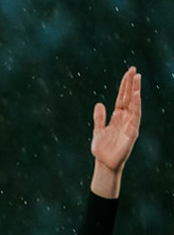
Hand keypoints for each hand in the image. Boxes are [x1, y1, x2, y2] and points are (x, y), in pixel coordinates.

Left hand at [90, 67, 141, 195]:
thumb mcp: (98, 131)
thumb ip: (99, 118)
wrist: (105, 164)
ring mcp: (130, 124)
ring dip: (135, 91)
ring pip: (134, 104)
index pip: (122, 98)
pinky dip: (136, 105)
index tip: (128, 73)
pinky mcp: (133, 131)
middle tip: (134, 70)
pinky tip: (136, 96)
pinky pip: (135, 116)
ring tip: (137, 79)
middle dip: (131, 84)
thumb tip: (99, 104)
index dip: (125, 86)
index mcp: (117, 117)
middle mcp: (125, 118)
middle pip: (129, 97)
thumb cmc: (102, 149)